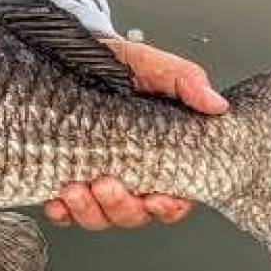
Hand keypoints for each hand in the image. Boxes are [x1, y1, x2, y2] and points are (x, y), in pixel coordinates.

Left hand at [44, 36, 228, 230]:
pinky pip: (65, 210)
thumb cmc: (118, 64)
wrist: (74, 53)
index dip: (168, 207)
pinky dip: (61, 212)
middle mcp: (129, 174)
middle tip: (105, 185)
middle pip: (135, 213)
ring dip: (88, 211)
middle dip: (120, 207)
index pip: (174, 199)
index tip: (155, 199)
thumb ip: (185, 80)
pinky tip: (55, 203)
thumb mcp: (152, 64)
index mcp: (159, 155)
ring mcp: (97, 177)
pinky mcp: (66, 176)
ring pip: (100, 216)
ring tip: (73, 190)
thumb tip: (215, 104)